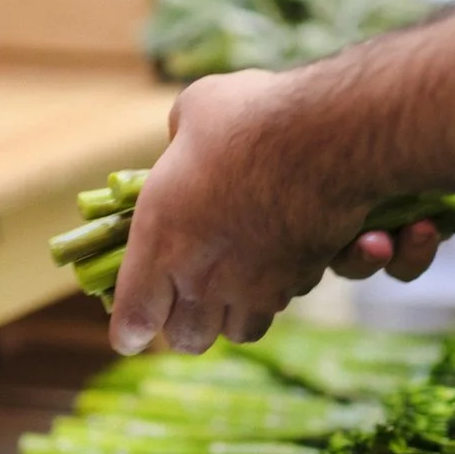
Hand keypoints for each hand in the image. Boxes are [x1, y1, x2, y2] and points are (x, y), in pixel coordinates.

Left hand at [107, 71, 437, 355]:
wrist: (325, 136)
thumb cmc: (247, 117)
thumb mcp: (192, 114)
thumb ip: (180, 144)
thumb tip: (185, 145)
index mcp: (159, 241)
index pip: (133, 323)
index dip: (129, 330)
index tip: (131, 327)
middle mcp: (201, 277)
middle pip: (185, 339)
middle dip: (180, 325)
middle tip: (184, 298)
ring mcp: (252, 285)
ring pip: (234, 333)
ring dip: (227, 315)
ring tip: (230, 286)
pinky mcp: (295, 280)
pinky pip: (276, 307)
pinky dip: (271, 297)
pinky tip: (272, 267)